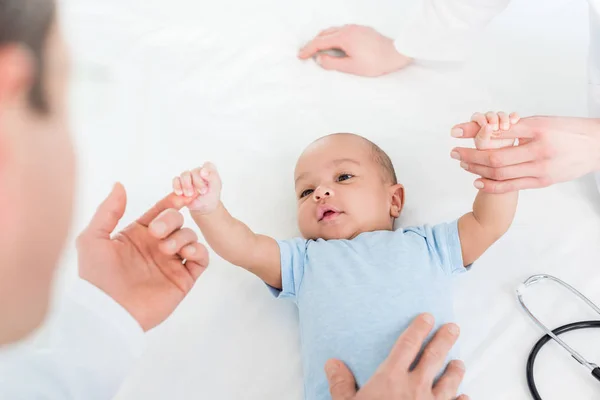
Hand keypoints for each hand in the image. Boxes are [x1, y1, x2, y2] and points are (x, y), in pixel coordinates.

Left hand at [77, 183, 209, 330]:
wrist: (109, 311)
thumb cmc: (96, 276)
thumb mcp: (93, 238)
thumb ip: (108, 210)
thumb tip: (120, 184)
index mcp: (138, 235)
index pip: (160, 211)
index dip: (171, 200)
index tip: (180, 194)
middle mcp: (156, 246)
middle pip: (177, 220)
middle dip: (171, 220)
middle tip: (157, 233)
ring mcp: (171, 263)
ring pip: (190, 236)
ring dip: (182, 237)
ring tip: (166, 250)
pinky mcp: (183, 279)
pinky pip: (201, 258)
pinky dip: (199, 251)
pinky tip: (187, 253)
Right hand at [173, 162, 221, 214]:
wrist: (203, 206)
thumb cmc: (211, 195)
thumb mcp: (216, 187)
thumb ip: (212, 177)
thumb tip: (203, 171)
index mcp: (208, 171)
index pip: (207, 165)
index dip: (206, 170)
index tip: (204, 176)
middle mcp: (198, 172)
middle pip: (194, 172)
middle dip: (198, 182)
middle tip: (202, 192)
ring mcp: (188, 176)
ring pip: (184, 175)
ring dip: (186, 185)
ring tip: (190, 194)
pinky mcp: (180, 182)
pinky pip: (176, 180)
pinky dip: (177, 186)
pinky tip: (180, 193)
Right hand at [298, 25, 412, 76]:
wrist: (397, 54)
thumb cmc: (376, 62)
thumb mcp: (352, 67)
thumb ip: (333, 63)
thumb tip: (319, 59)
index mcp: (344, 37)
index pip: (320, 42)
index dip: (308, 49)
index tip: (300, 56)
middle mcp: (348, 29)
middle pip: (324, 33)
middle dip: (313, 43)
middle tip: (306, 53)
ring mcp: (355, 28)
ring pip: (333, 31)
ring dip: (323, 39)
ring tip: (318, 51)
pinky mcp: (362, 29)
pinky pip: (342, 31)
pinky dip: (333, 37)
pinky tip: (335, 47)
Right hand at [326, 314, 467, 399]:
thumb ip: (341, 385)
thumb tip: (332, 364)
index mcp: (391, 378)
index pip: (407, 345)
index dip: (418, 328)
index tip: (427, 317)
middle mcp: (415, 387)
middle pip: (434, 357)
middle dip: (444, 340)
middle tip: (453, 327)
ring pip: (449, 382)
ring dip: (455, 371)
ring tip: (459, 362)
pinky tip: (465, 396)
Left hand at [450, 116, 599, 192]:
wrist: (597, 146)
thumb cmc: (567, 130)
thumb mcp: (541, 122)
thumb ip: (515, 127)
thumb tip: (487, 128)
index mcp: (537, 131)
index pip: (498, 133)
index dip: (474, 134)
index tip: (456, 132)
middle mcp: (539, 151)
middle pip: (495, 157)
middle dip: (470, 155)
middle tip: (454, 152)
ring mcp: (541, 169)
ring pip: (501, 173)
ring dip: (477, 169)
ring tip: (463, 164)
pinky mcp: (542, 181)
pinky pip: (512, 186)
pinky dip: (492, 184)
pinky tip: (477, 181)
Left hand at [467, 111, 518, 150]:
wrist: (502, 156)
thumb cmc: (488, 150)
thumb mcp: (483, 144)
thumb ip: (483, 135)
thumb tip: (487, 126)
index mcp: (478, 126)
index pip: (477, 117)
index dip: (481, 119)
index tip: (485, 125)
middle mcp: (489, 122)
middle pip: (490, 114)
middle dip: (493, 119)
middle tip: (495, 128)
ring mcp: (500, 121)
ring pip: (501, 115)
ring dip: (503, 119)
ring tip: (505, 128)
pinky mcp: (511, 123)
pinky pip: (513, 116)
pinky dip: (514, 117)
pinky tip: (513, 122)